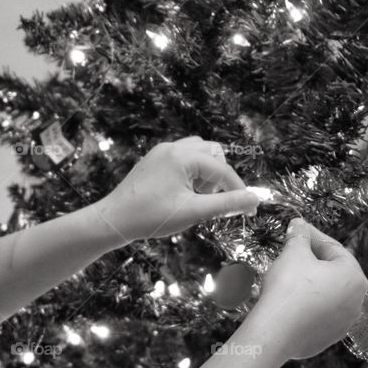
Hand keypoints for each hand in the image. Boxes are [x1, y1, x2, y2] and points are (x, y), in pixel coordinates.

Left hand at [99, 136, 259, 242]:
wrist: (113, 220)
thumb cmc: (150, 217)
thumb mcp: (193, 212)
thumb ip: (226, 204)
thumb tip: (254, 200)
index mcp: (182, 156)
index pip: (222, 169)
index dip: (238, 190)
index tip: (249, 210)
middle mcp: (171, 147)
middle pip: (212, 153)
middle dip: (220, 177)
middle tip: (216, 202)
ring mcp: (160, 153)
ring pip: (197, 153)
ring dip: (206, 172)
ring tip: (200, 198)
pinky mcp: (153, 161)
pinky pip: (182, 159)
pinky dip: (191, 172)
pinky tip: (184, 195)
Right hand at [247, 217, 367, 359]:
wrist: (275, 331)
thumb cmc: (288, 290)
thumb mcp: (293, 253)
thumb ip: (299, 236)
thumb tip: (298, 225)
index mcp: (353, 277)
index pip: (334, 249)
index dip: (312, 236)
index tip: (297, 230)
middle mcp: (355, 301)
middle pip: (332, 272)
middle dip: (312, 260)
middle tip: (291, 252)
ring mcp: (342, 322)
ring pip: (325, 294)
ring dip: (309, 284)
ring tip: (287, 277)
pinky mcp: (327, 337)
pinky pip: (317, 314)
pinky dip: (306, 305)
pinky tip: (289, 301)